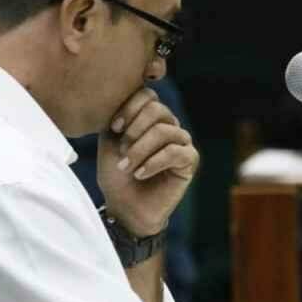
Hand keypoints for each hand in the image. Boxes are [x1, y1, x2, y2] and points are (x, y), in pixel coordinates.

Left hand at [97, 87, 198, 236]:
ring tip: (127, 167)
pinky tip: (140, 174)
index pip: (147, 94)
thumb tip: (119, 98)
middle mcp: (168, 124)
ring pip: (164, 131)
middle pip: (156, 109)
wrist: (125, 206)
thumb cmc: (116, 173)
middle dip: (134, 130)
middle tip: (122, 151)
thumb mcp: (110, 141)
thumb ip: (117, 117)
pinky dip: (153, 163)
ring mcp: (181, 141)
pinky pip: (175, 152)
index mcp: (149, 116)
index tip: (114, 128)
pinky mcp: (190, 160)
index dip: (129, 108)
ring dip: (140, 150)